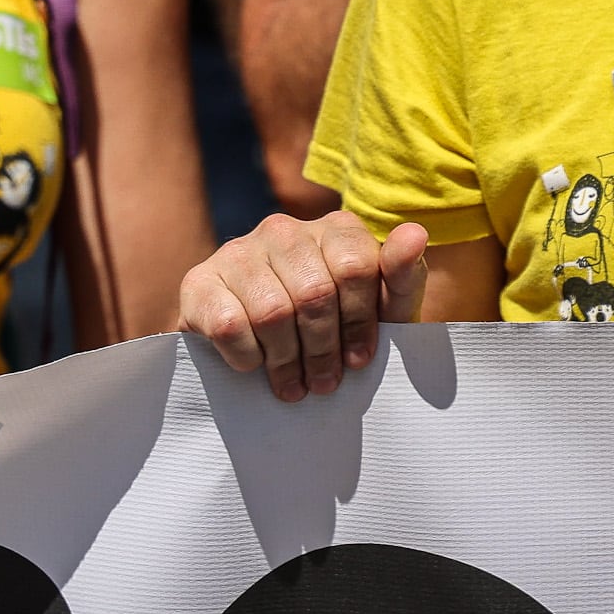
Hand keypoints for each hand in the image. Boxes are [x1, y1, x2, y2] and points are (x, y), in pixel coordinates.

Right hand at [178, 211, 431, 400]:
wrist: (259, 351)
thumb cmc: (335, 331)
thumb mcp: (381, 314)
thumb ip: (401, 279)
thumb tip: (415, 233)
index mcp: (334, 229)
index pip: (355, 266)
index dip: (360, 322)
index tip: (359, 360)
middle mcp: (282, 228)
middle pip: (314, 293)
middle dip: (323, 349)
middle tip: (323, 384)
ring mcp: (237, 250)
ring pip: (271, 311)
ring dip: (286, 361)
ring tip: (292, 385)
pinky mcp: (198, 281)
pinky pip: (228, 325)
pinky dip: (247, 357)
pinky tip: (255, 366)